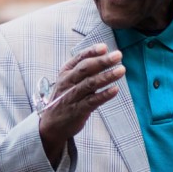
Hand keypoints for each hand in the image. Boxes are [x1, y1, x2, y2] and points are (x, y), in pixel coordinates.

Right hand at [38, 44, 125, 164]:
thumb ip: (86, 70)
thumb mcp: (70, 81)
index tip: (105, 47)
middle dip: (102, 61)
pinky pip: (92, 101)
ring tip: (121, 70)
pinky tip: (115, 90)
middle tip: (118, 55)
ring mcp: (72, 96)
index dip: (92, 51)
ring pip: (90, 83)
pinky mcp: (78, 110)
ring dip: (106, 76)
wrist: (51, 124)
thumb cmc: (65, 99)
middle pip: (85, 68)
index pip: (79, 58)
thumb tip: (106, 55)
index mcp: (66, 72)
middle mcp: (68, 82)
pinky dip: (104, 95)